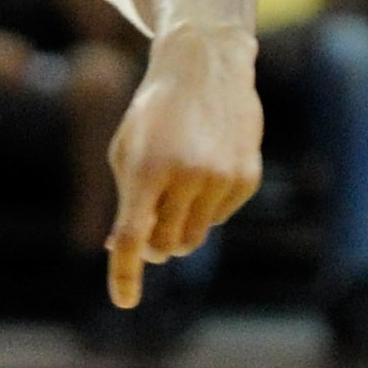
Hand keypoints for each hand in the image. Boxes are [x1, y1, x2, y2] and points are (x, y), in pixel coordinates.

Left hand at [105, 24, 261, 309]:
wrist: (206, 65)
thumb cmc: (154, 113)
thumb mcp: (126, 152)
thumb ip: (125, 203)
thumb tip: (122, 250)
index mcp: (147, 169)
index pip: (132, 238)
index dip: (125, 274)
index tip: (124, 301)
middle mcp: (187, 175)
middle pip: (166, 246)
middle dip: (153, 247)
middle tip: (148, 230)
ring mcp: (221, 177)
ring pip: (194, 237)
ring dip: (179, 229)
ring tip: (176, 190)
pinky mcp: (246, 177)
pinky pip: (218, 218)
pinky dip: (205, 208)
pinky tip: (204, 171)